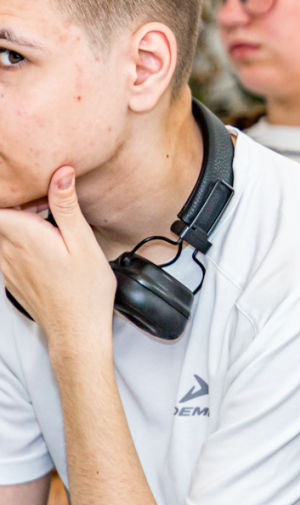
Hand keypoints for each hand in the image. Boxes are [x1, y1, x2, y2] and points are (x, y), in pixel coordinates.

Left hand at [0, 167, 114, 355]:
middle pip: (1, 217)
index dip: (15, 191)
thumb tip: (60, 174)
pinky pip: (4, 251)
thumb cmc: (85, 289)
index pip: (1, 204)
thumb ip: (66, 206)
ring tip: (48, 226)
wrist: (76, 330)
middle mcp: (8, 251)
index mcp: (24, 236)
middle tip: (49, 205)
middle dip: (19, 205)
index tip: (39, 190)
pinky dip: (18, 241)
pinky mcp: (11, 279)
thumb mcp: (83, 242)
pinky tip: (44, 246)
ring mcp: (6, 267)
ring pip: (1, 235)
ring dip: (19, 223)